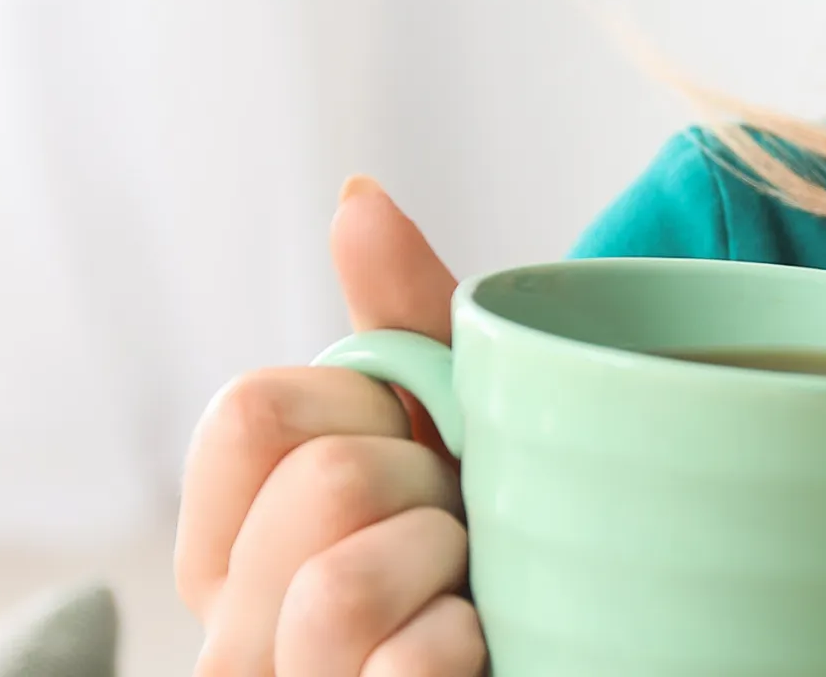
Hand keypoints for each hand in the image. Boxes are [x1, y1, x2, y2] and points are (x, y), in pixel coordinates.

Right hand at [177, 179, 485, 675]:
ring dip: (450, 568)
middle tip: (465, 528)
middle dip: (427, 484)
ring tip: (475, 592)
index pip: (251, 411)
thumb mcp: (459, 424)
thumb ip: (402, 321)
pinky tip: (483, 653)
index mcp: (232, 546)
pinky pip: (409, 668)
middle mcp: (232, 636)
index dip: (366, 406)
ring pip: (339, 586)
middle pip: (318, 483)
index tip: (417, 447)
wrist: (593, 650)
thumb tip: (356, 195)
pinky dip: (468, 648)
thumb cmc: (506, 547)